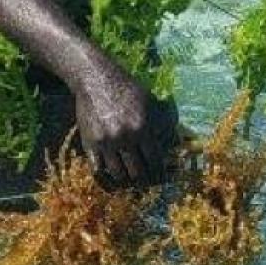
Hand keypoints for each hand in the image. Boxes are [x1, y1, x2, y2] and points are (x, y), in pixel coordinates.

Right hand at [74, 65, 178, 186]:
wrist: (96, 80)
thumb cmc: (128, 90)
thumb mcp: (151, 103)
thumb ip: (164, 124)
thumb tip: (176, 145)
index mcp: (143, 127)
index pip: (155, 161)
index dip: (160, 174)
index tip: (163, 180)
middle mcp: (125, 137)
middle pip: (138, 172)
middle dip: (145, 181)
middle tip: (148, 184)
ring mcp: (106, 142)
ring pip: (119, 175)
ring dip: (127, 183)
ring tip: (132, 184)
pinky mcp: (90, 144)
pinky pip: (98, 172)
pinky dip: (107, 182)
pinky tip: (113, 184)